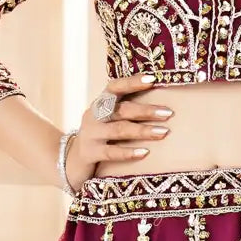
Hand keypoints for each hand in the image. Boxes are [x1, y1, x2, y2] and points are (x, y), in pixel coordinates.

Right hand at [65, 73, 172, 187]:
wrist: (71, 161)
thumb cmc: (101, 137)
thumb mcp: (108, 120)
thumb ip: (126, 110)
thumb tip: (163, 105)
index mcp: (100, 103)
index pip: (115, 87)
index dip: (132, 82)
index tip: (153, 79)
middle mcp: (94, 115)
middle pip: (122, 109)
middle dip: (146, 110)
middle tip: (168, 112)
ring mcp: (90, 134)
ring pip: (119, 129)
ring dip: (143, 130)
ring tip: (164, 132)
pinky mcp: (90, 153)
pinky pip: (111, 152)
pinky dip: (129, 152)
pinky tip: (145, 152)